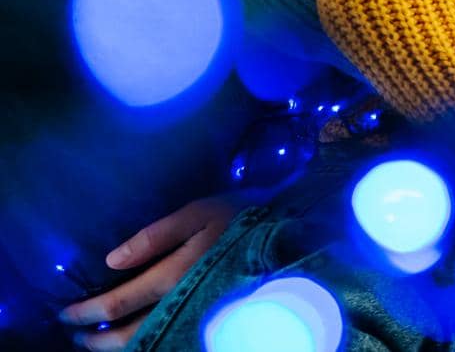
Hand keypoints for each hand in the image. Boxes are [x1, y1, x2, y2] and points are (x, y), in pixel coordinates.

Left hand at [59, 195, 241, 349]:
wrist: (292, 232)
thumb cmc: (242, 216)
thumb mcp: (198, 211)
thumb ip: (154, 235)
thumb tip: (112, 261)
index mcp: (177, 274)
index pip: (120, 302)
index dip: (89, 310)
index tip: (66, 313)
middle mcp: (185, 301)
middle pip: (131, 333)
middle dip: (98, 337)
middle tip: (75, 334)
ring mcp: (200, 315)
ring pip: (151, 342)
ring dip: (118, 346)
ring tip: (99, 341)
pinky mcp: (213, 319)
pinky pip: (172, 338)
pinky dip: (148, 342)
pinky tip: (139, 337)